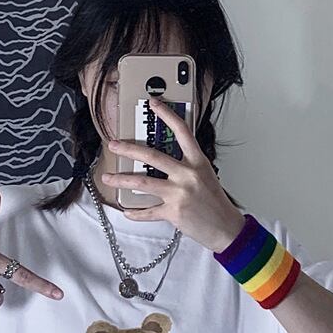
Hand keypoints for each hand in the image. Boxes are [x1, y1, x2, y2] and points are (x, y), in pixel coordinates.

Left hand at [100, 97, 245, 251]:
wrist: (225, 228)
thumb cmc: (215, 203)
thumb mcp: (205, 176)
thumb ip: (187, 165)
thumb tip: (164, 159)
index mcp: (198, 162)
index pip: (182, 132)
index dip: (167, 115)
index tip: (153, 103)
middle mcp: (187, 175)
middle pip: (153, 156)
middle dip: (129, 149)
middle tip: (113, 145)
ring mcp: (179, 193)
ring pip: (143, 183)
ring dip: (121, 180)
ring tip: (107, 178)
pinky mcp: (173, 212)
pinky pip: (148, 212)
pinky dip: (135, 213)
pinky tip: (127, 211)